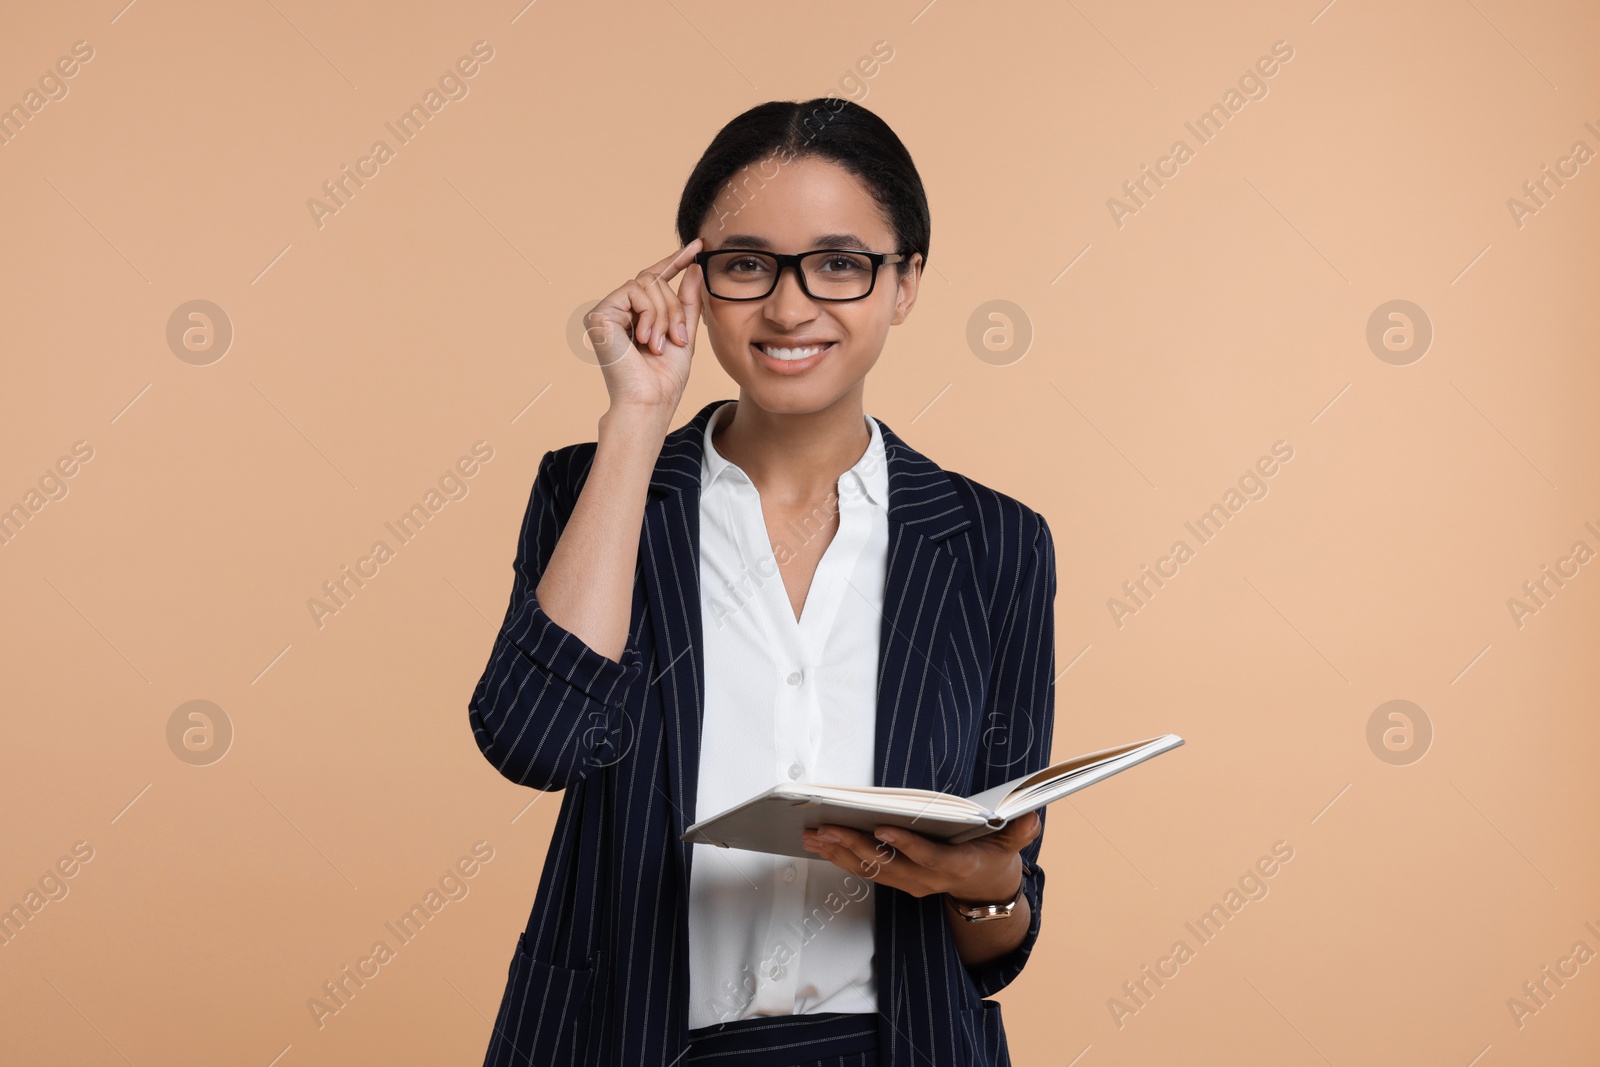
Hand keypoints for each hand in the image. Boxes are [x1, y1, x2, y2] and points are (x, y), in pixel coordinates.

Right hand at [585, 238, 704, 414]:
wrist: (650, 401)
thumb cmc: (664, 378)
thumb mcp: (684, 333)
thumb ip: (687, 301)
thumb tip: (695, 267)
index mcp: (635, 315)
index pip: (656, 279)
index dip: (676, 261)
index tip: (700, 245)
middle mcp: (618, 310)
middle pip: (655, 281)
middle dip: (675, 307)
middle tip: (679, 338)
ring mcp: (607, 311)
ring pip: (648, 284)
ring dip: (665, 314)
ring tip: (661, 344)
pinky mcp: (600, 313)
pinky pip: (635, 291)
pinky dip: (650, 314)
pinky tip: (645, 340)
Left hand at [800, 811, 1040, 902]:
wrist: (986, 889)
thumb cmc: (994, 856)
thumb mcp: (1011, 843)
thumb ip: (1019, 830)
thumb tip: (1030, 813)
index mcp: (955, 867)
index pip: (928, 857)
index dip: (905, 845)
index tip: (882, 828)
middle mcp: (927, 879)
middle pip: (887, 865)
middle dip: (853, 845)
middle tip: (823, 827)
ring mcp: (909, 883)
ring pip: (870, 869)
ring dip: (838, 852)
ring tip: (811, 833)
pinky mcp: (896, 881)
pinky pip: (865, 870)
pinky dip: (841, 856)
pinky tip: (819, 842)